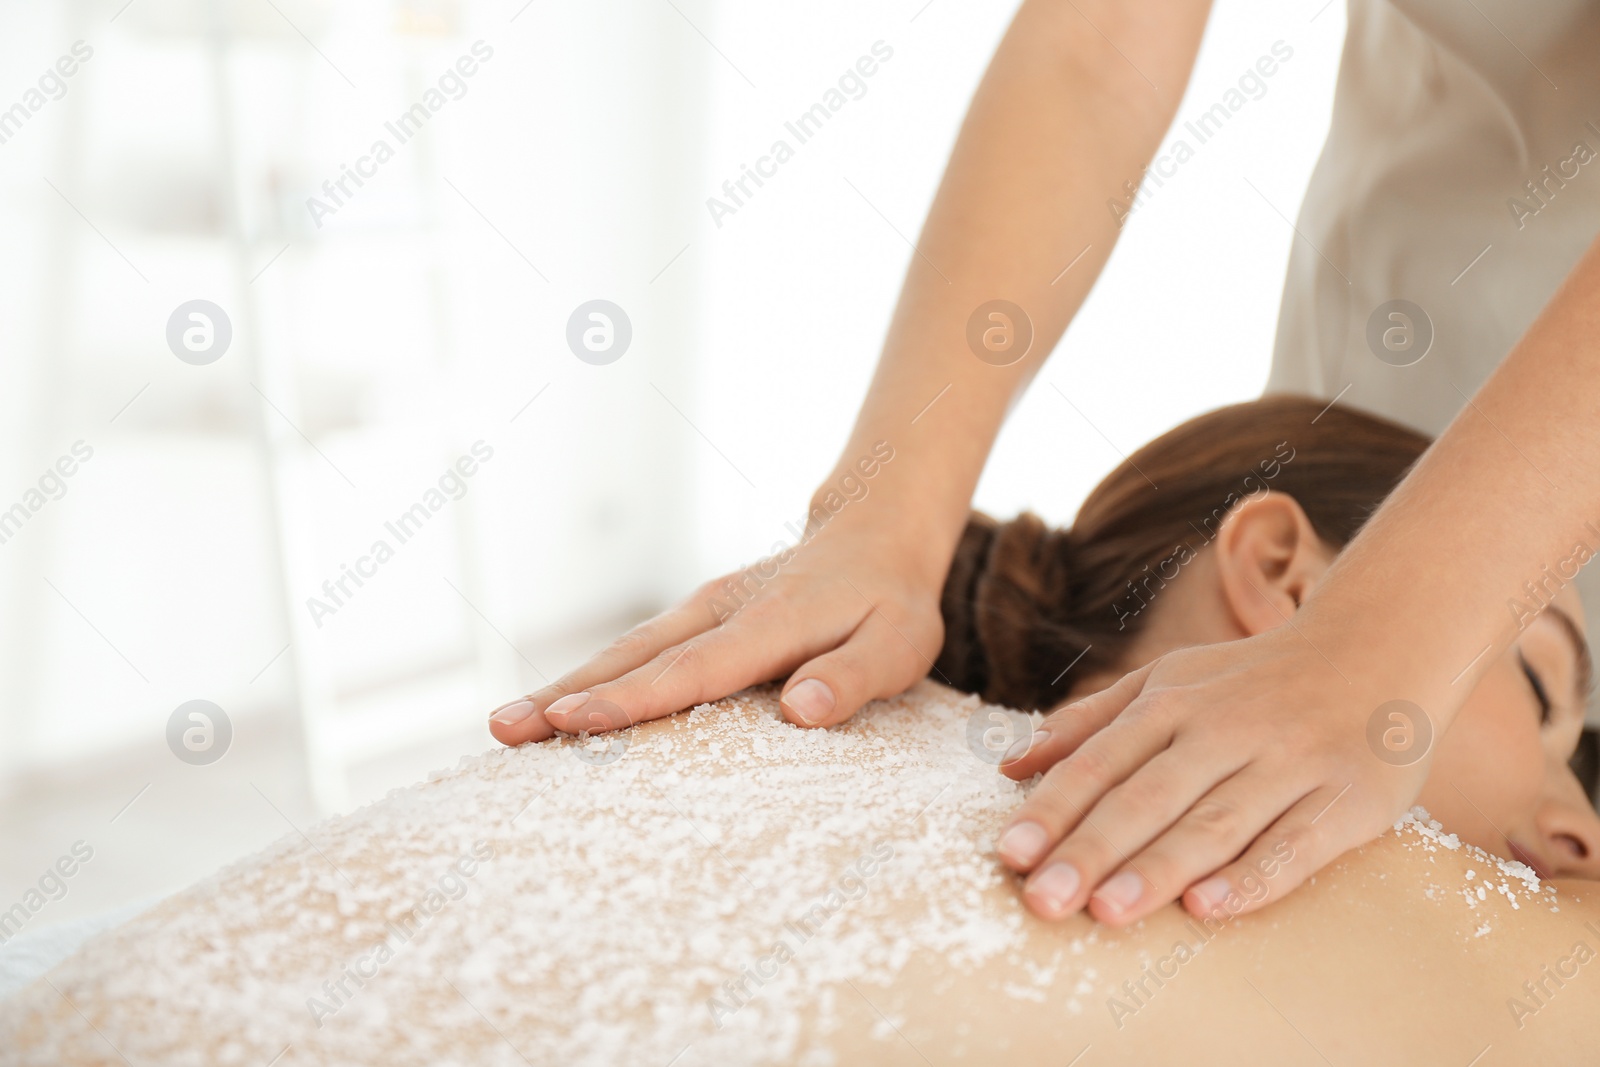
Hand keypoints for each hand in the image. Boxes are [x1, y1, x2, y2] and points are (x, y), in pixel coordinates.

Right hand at [485, 518, 947, 744]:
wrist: (873, 536)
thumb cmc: (890, 605)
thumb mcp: (901, 644)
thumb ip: (855, 677)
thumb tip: (801, 712)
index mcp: (770, 624)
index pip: (693, 670)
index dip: (631, 699)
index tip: (572, 720)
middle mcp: (722, 611)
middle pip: (635, 657)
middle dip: (567, 694)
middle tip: (503, 731)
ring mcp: (703, 609)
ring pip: (625, 650)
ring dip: (564, 686)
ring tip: (504, 728)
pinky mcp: (697, 616)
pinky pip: (638, 649)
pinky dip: (591, 677)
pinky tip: (555, 710)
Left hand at [993, 625, 1435, 926]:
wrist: (1379, 647)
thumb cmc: (1253, 679)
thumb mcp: (1167, 680)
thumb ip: (1089, 722)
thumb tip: (1007, 763)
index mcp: (1173, 702)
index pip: (1101, 761)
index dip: (1053, 808)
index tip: (1010, 853)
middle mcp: (1226, 729)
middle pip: (1148, 797)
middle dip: (1091, 849)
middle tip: (1042, 899)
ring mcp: (1289, 763)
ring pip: (1215, 823)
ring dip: (1159, 869)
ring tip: (1108, 912)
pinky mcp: (1348, 798)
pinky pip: (1296, 846)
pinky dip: (1253, 877)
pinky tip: (1209, 908)